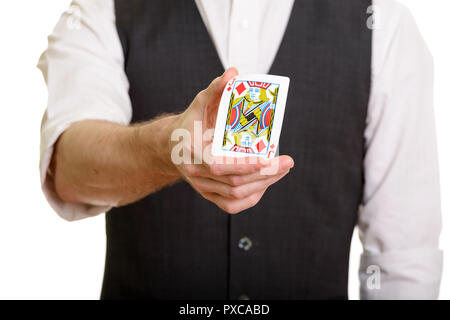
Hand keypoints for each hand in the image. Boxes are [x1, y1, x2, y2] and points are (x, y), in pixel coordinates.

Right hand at [172, 68, 293, 213]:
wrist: (174, 147)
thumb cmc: (190, 124)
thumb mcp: (199, 105)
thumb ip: (215, 89)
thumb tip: (233, 73)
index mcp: (191, 154)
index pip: (218, 166)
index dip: (244, 165)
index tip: (268, 158)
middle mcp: (196, 175)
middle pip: (233, 184)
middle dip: (264, 174)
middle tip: (287, 162)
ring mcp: (203, 188)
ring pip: (236, 195)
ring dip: (263, 184)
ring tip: (282, 169)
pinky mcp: (210, 195)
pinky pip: (233, 204)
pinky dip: (253, 197)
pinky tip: (265, 182)